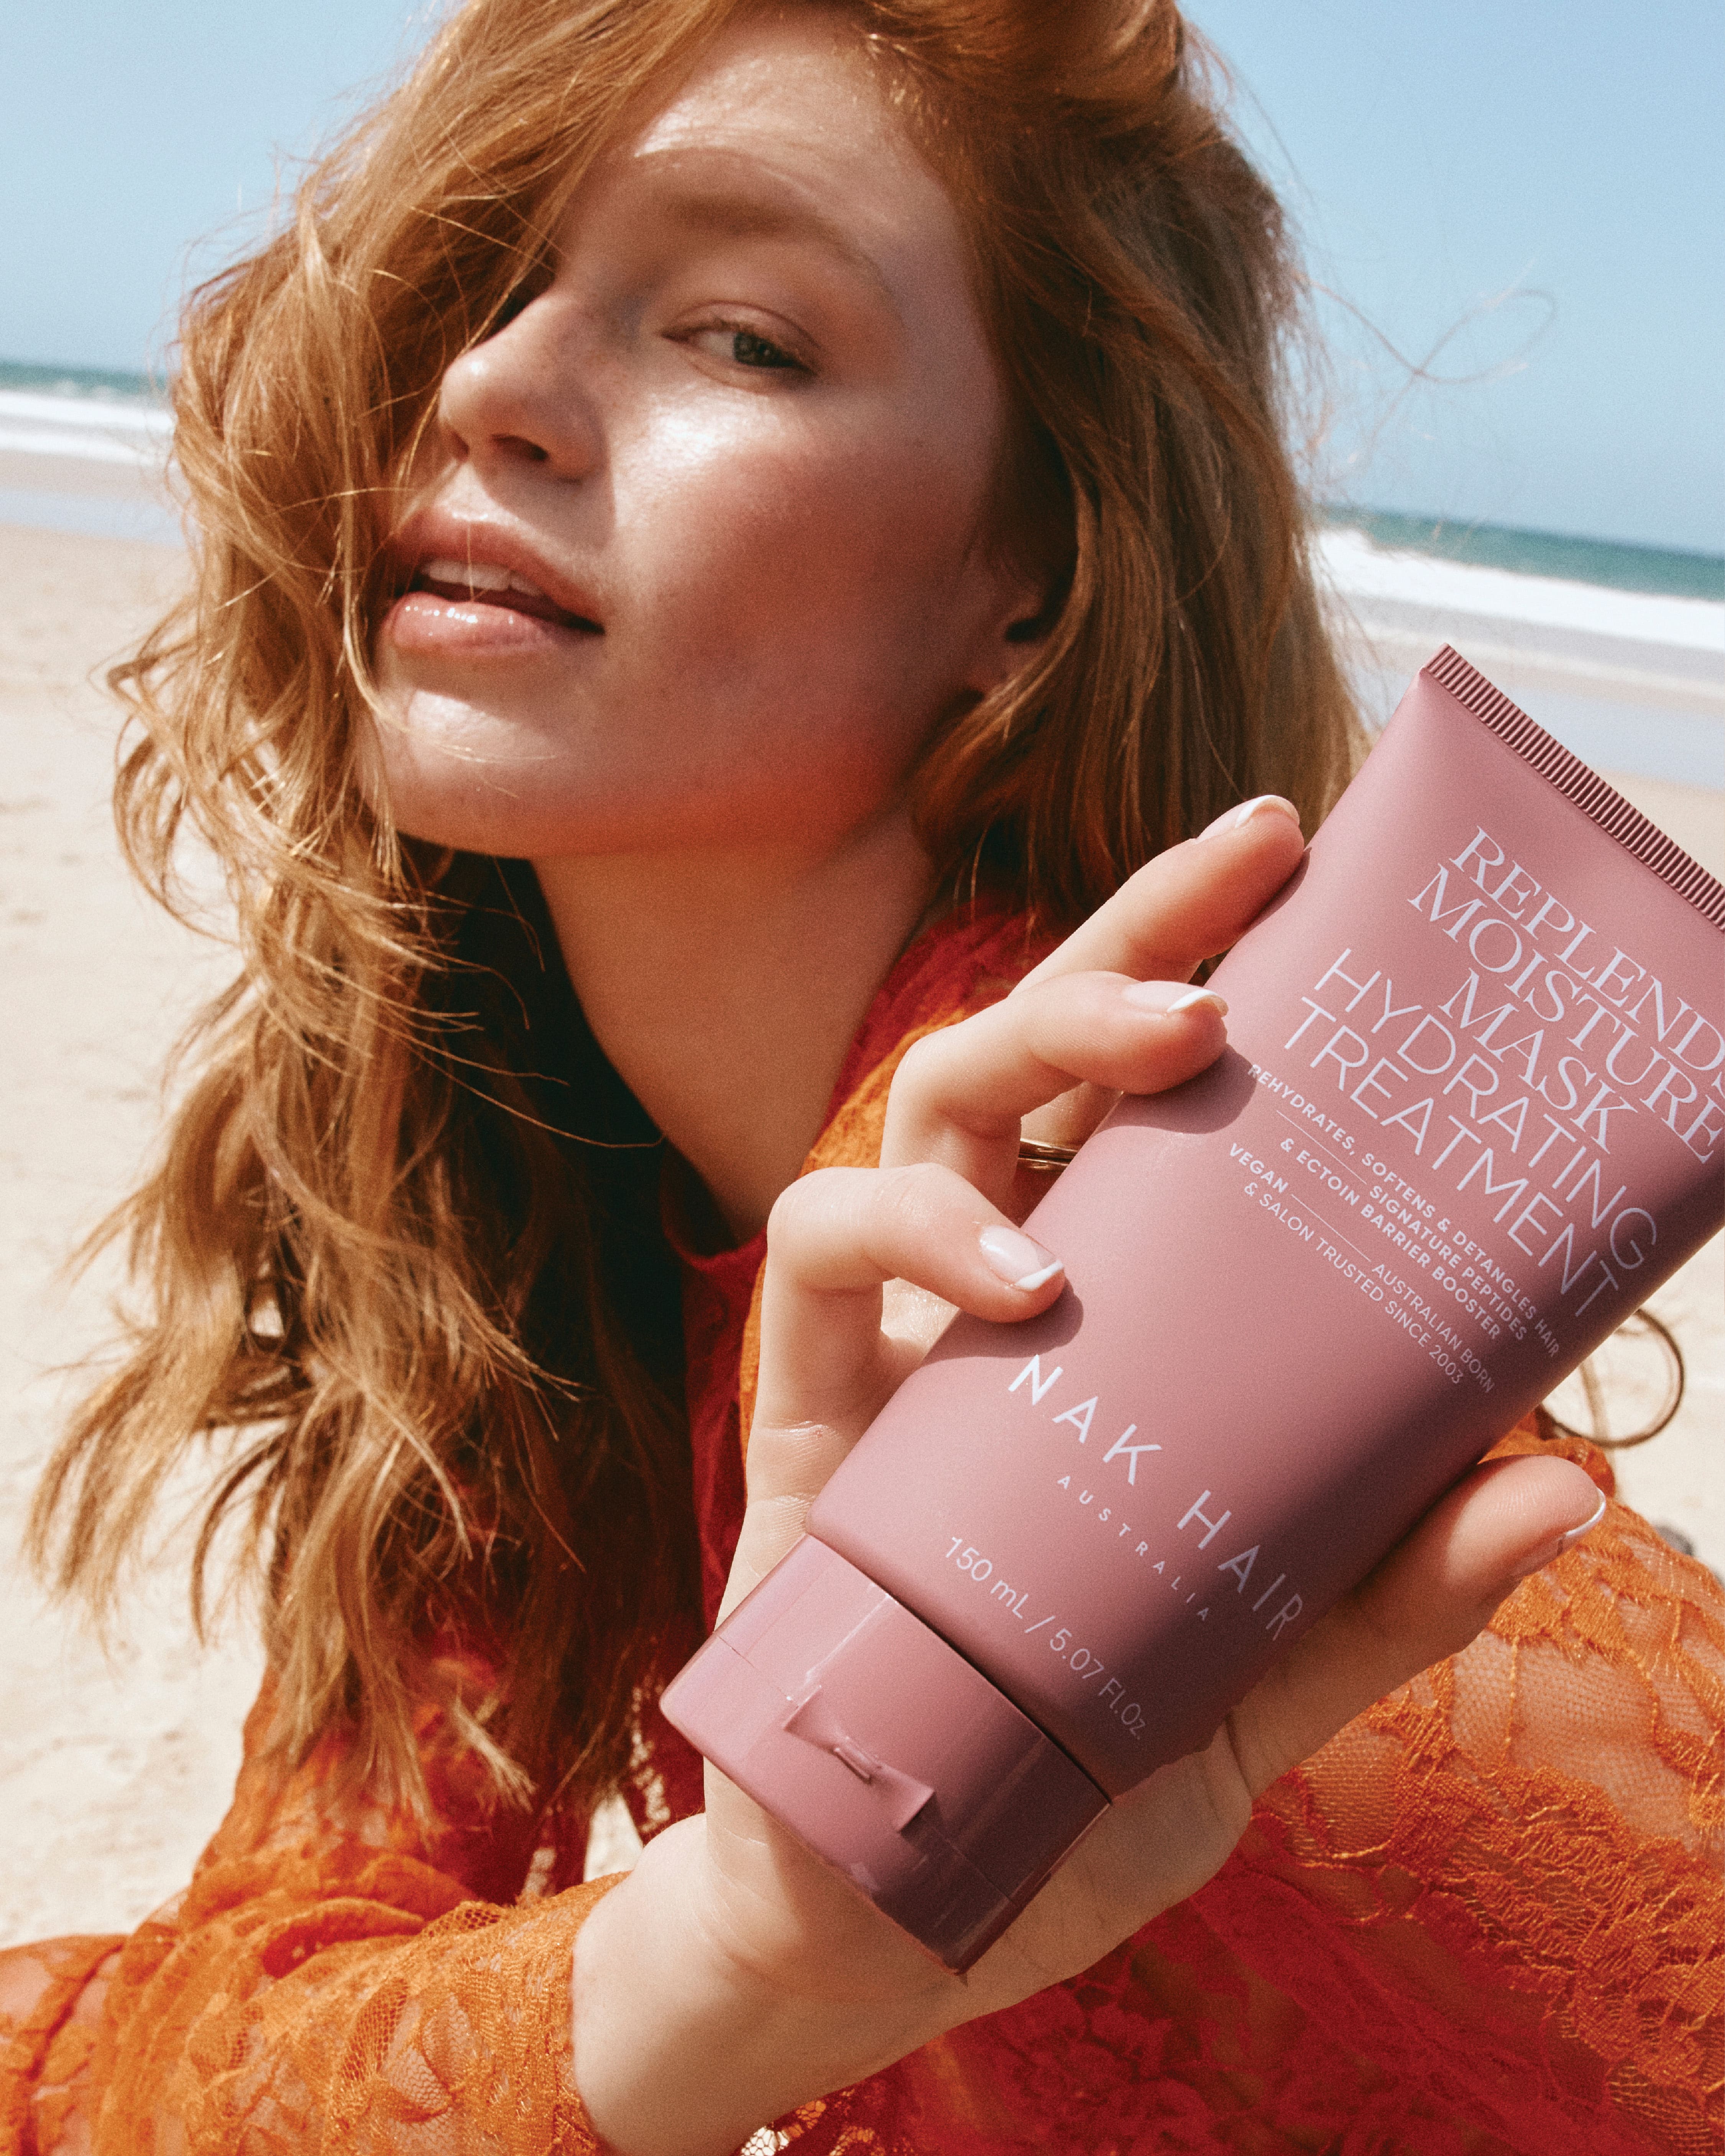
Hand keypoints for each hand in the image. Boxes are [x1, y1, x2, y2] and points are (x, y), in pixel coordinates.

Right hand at [573, 796, 1607, 2155]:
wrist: (897, 1915)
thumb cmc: (1073, 1781)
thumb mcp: (1261, 1680)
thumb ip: (1388, 1591)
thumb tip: (1569, 1479)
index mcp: (1101, 1333)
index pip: (1141, 1118)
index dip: (1202, 976)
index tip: (1300, 864)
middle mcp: (989, 1306)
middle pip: (1027, 1058)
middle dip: (1128, 943)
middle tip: (1248, 867)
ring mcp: (890, 1347)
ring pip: (915, 1109)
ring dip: (1031, 1046)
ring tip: (1169, 1046)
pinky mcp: (805, 1412)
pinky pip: (820, 1258)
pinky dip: (909, 1229)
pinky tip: (1017, 1271)